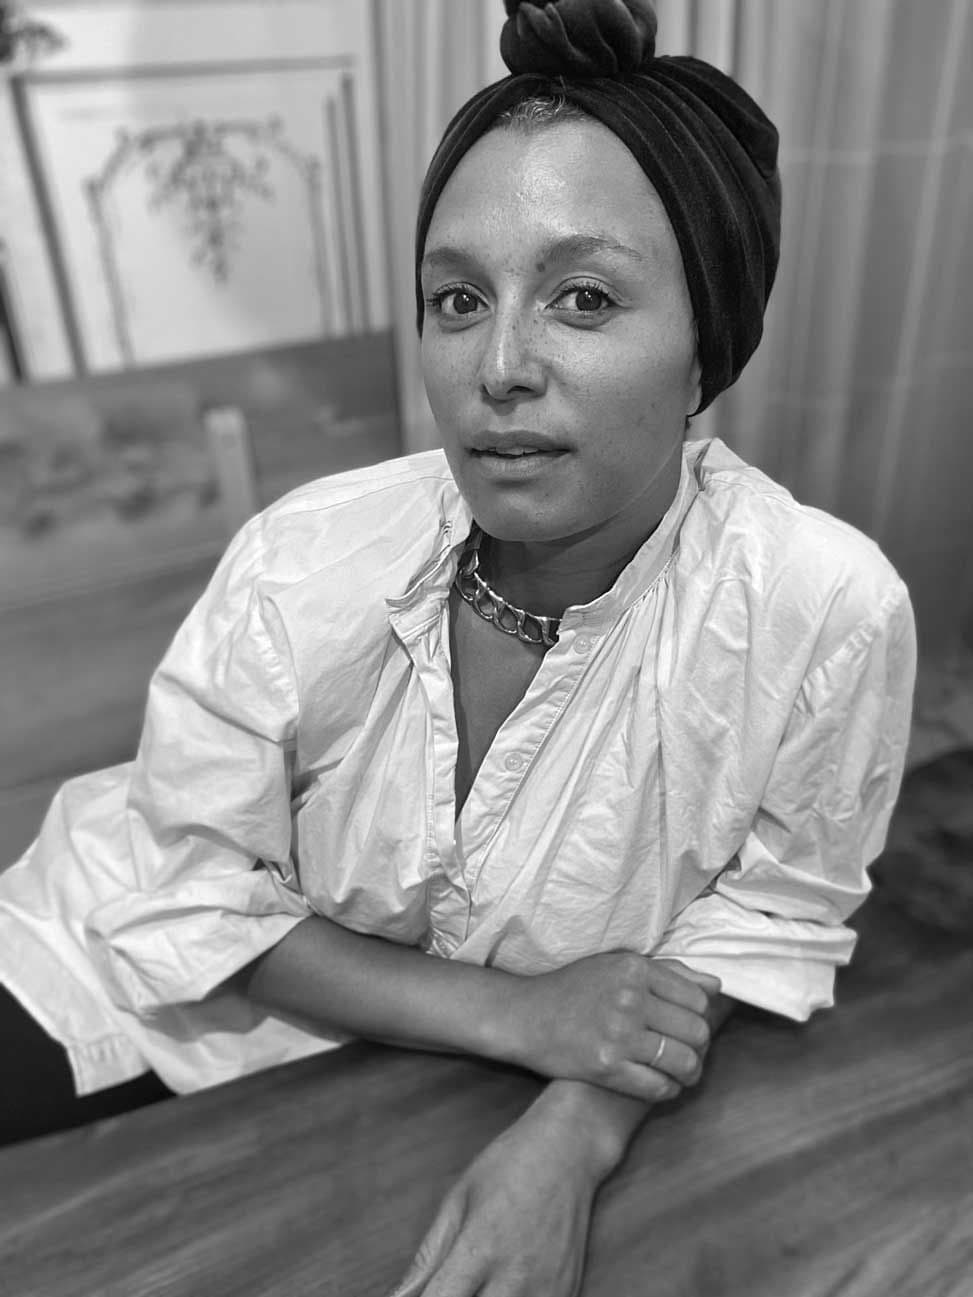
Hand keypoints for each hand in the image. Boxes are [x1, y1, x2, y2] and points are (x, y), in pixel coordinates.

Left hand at [387, 1092, 602, 1296]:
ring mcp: (547, 1291)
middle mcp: (517, 1277)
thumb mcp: (458, 1200)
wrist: (568, 1150)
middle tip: (455, 1285)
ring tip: (479, 1284)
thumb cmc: (508, 1167)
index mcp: (480, 1248)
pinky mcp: (567, 1295)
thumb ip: (428, 1257)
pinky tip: (505, 1285)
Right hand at [508, 951, 718, 1100]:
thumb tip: (715, 986)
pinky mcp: (607, 1066)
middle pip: (696, 1030)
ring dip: (688, 1071)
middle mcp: (629, 998)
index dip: (699, 1016)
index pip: (696, 999)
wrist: (525, 1016)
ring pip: (683, 1060)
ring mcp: (618, 1033)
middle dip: (698, 1046)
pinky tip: (661, 1084)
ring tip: (680, 1072)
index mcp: (634, 968)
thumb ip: (667, 972)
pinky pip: (658, 1086)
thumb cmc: (572, 989)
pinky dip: (667, 1089)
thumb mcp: (616, 966)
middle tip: (687, 1051)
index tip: (687, 1025)